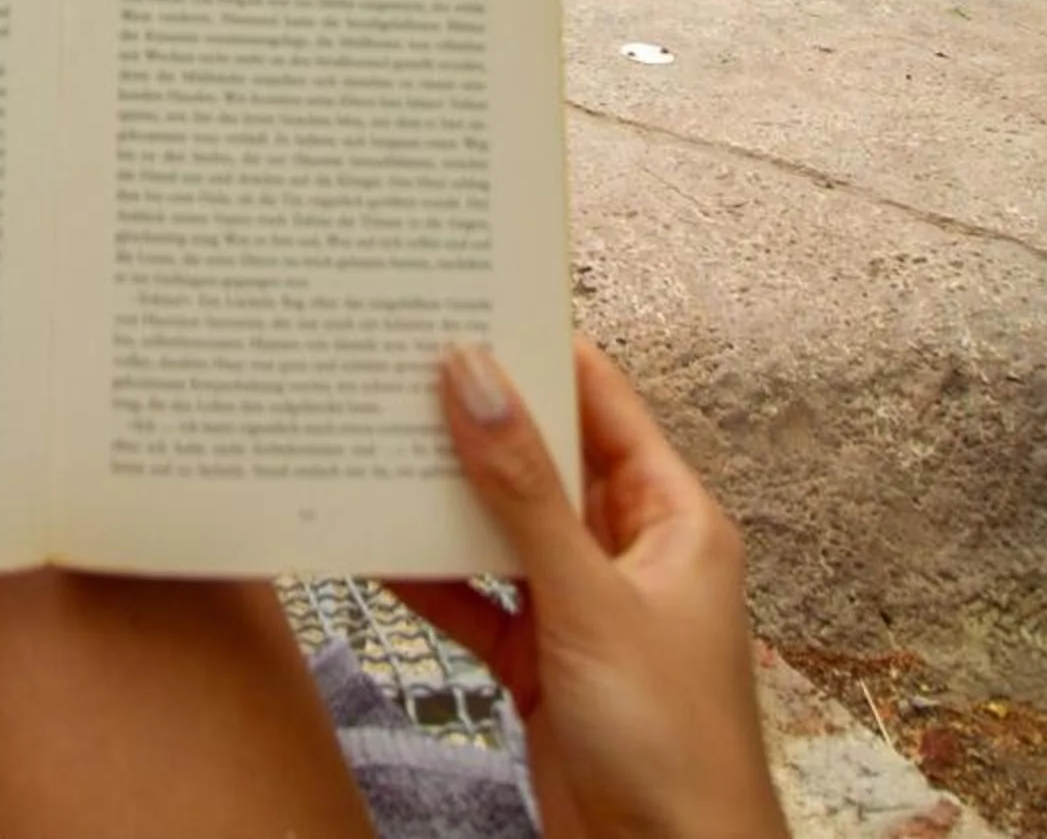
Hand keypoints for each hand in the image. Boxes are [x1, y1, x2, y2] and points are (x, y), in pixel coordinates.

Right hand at [390, 337, 787, 838]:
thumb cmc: (673, 745)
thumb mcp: (590, 600)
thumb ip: (524, 494)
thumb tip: (474, 379)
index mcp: (675, 519)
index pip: (603, 405)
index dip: (541, 352)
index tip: (473, 302)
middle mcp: (631, 553)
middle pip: (544, 461)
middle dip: (477, 420)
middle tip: (401, 363)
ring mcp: (583, 608)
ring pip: (502, 528)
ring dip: (445, 498)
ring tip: (372, 442)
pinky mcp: (541, 662)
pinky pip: (478, 599)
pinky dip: (431, 577)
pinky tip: (378, 547)